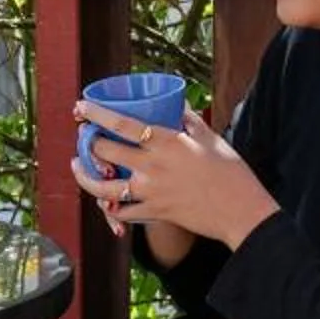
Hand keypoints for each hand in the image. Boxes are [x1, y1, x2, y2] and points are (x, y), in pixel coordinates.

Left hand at [69, 100, 275, 249]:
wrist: (241, 211)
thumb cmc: (231, 171)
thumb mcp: (210, 138)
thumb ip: (189, 121)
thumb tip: (177, 105)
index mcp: (166, 142)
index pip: (121, 124)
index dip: (96, 114)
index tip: (80, 108)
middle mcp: (152, 166)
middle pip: (105, 151)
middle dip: (88, 142)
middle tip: (84, 136)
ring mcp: (150, 192)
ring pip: (104, 187)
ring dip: (86, 176)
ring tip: (78, 166)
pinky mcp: (154, 213)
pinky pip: (123, 212)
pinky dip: (110, 207)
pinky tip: (103, 200)